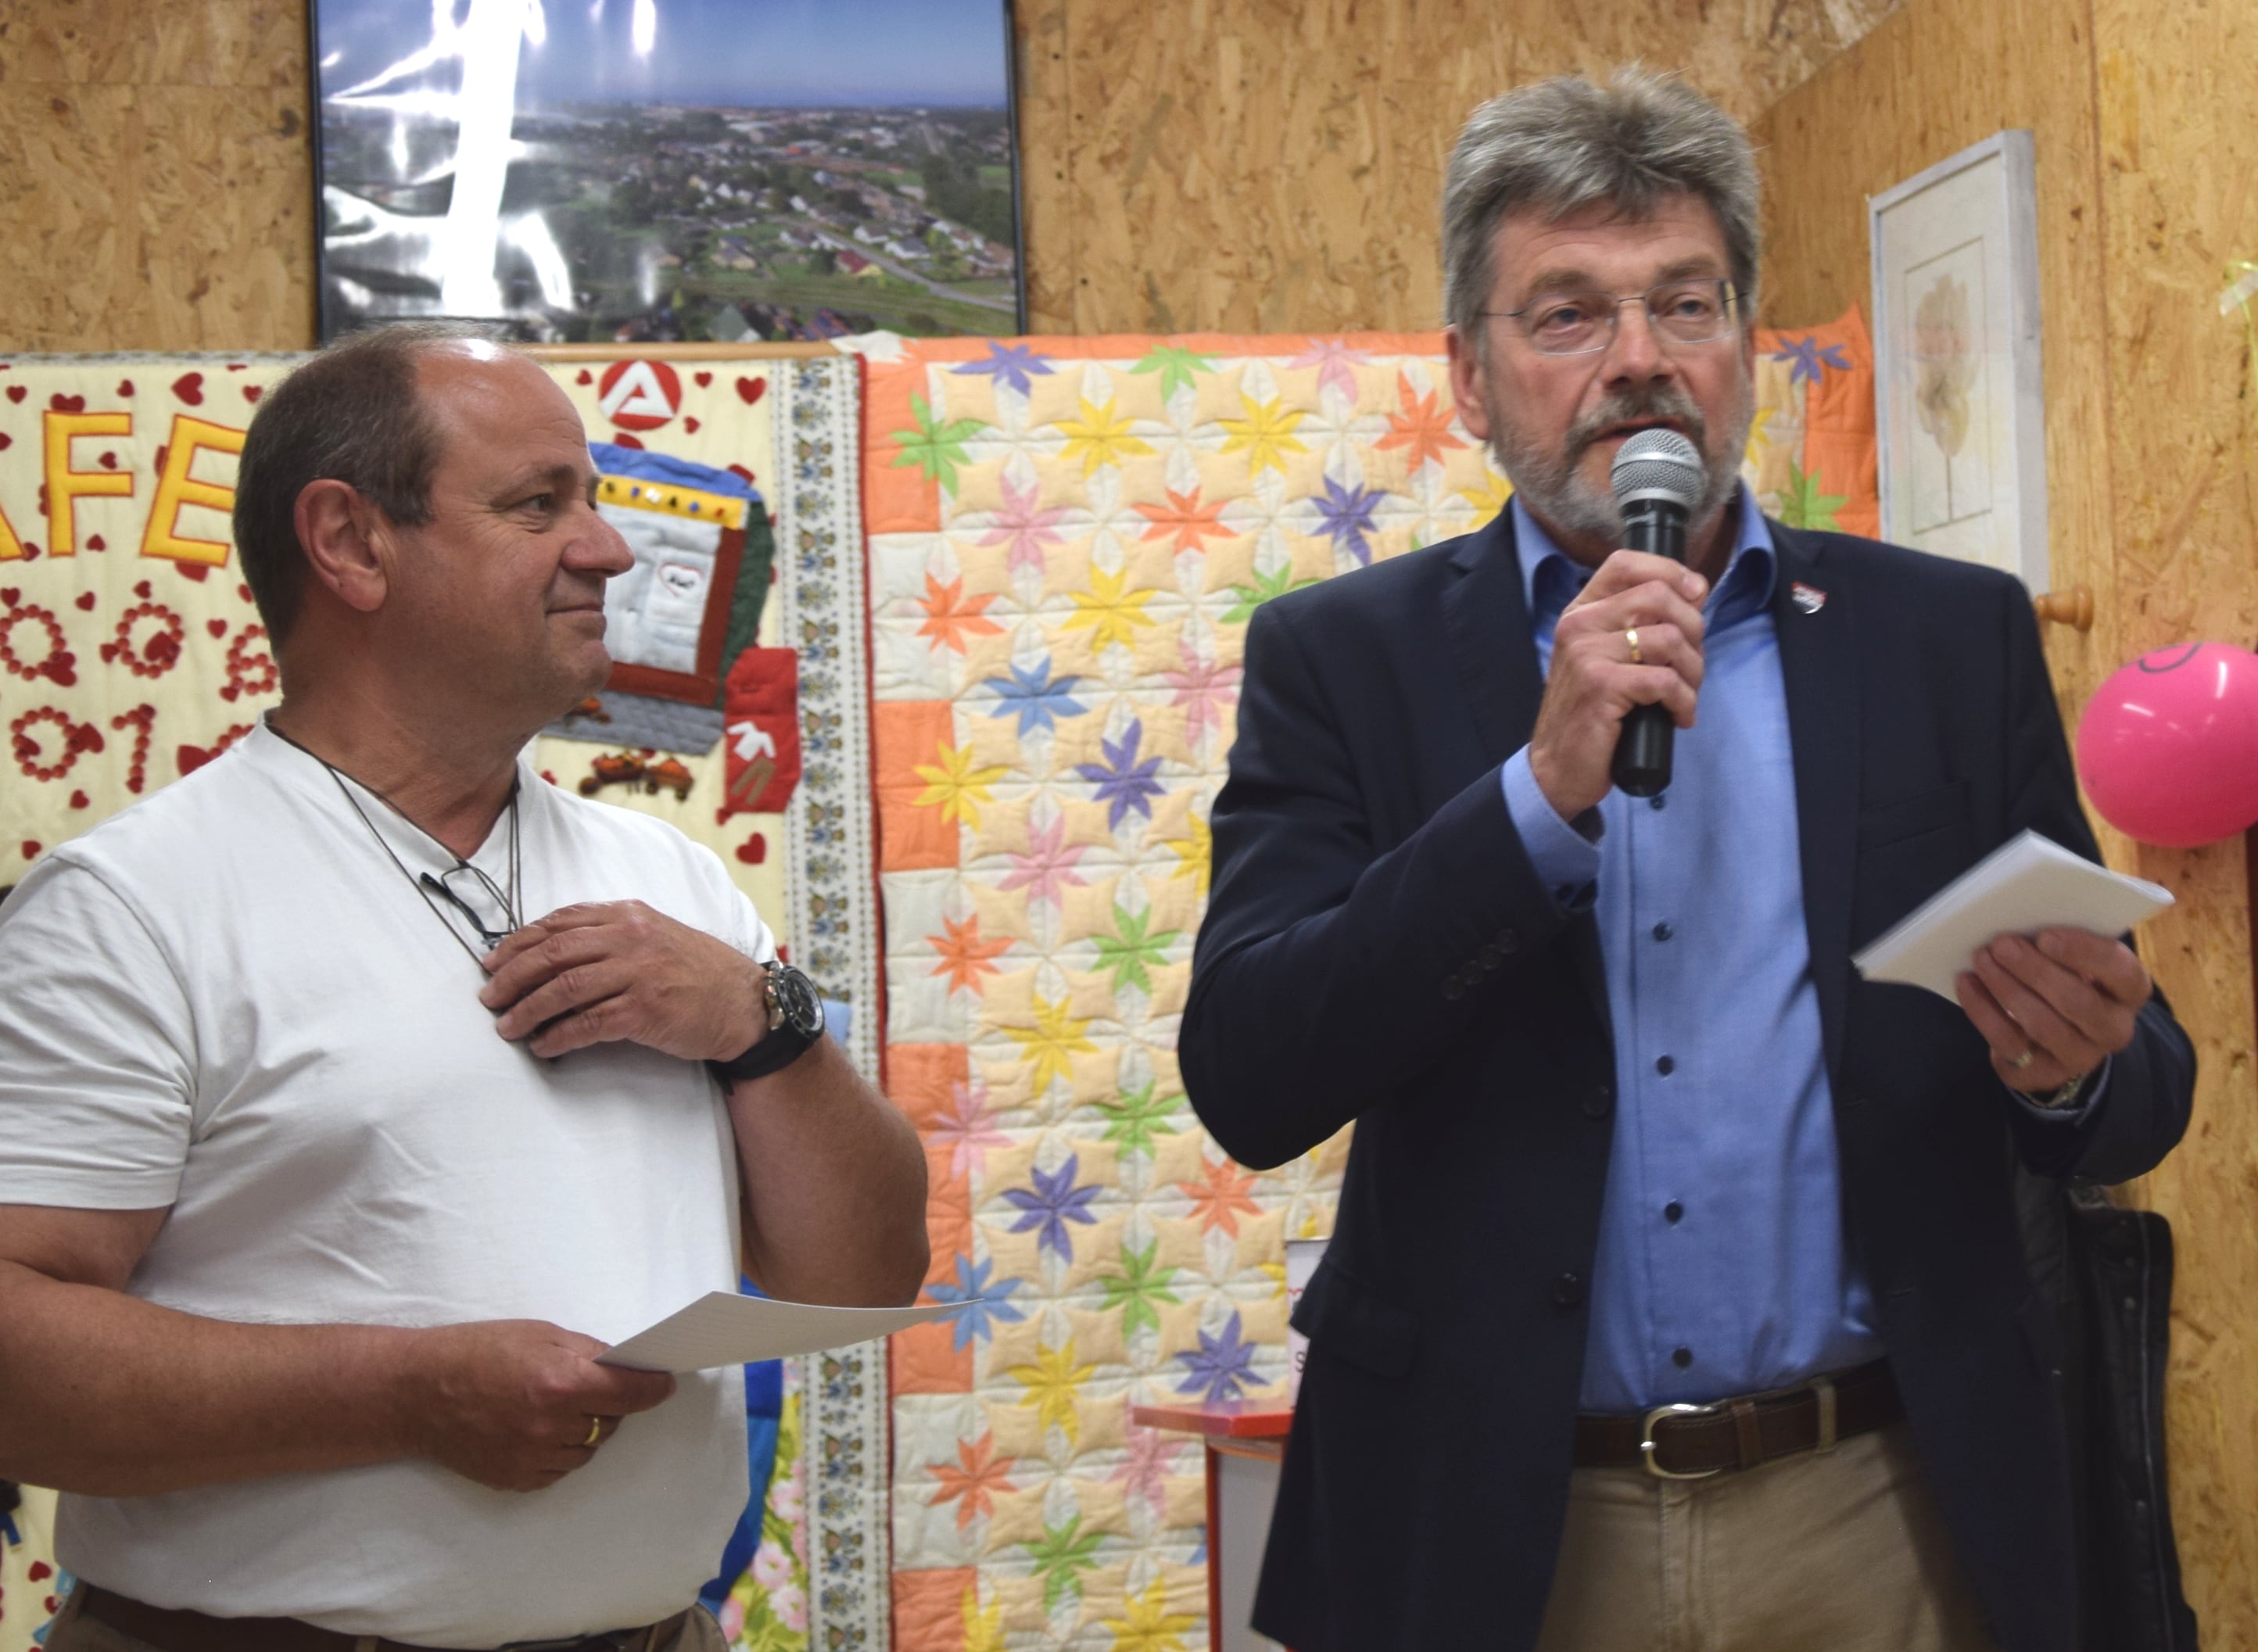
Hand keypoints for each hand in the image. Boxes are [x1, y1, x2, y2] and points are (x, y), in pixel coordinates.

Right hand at [405, 1319, 675, 1491]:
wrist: (418, 1393)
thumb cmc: (477, 1353)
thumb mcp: (538, 1335)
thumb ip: (587, 1352)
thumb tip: (626, 1367)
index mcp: (561, 1383)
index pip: (630, 1394)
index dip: (653, 1389)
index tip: (664, 1384)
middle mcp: (551, 1426)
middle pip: (611, 1422)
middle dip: (607, 1405)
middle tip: (580, 1387)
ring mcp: (533, 1457)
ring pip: (588, 1449)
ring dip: (583, 1430)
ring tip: (549, 1408)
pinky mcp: (516, 1479)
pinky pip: (559, 1469)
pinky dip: (558, 1452)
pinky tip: (532, 1430)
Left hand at [478, 901, 765, 1060]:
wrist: (745, 1003)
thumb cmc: (698, 972)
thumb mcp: (655, 935)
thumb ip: (611, 935)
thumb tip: (553, 954)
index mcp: (628, 915)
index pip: (559, 923)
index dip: (518, 943)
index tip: (493, 962)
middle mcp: (631, 938)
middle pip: (553, 953)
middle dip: (512, 977)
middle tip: (489, 997)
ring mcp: (638, 973)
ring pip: (563, 988)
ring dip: (527, 1010)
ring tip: (507, 1027)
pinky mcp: (645, 1010)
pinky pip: (588, 1023)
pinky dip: (559, 1036)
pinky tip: (544, 1045)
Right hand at [1527, 551, 1709, 818]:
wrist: (1557, 768)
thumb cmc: (1591, 714)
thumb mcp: (1606, 658)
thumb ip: (1637, 625)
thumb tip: (1694, 593)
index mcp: (1580, 612)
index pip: (1626, 563)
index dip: (1671, 571)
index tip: (1695, 596)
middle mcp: (1579, 625)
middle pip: (1659, 596)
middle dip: (1694, 630)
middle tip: (1691, 664)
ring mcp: (1587, 654)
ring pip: (1670, 638)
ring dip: (1694, 671)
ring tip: (1685, 695)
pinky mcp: (1601, 685)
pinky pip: (1666, 680)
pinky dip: (1684, 701)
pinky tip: (1678, 716)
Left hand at [1954, 927, 2151, 1092]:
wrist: (2056, 1041)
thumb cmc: (2066, 981)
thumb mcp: (2076, 961)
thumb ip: (2062, 944)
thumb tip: (2021, 923)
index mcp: (2129, 992)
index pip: (2121, 970)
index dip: (2084, 952)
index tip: (2045, 935)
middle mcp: (2113, 1029)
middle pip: (2078, 1002)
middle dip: (2035, 970)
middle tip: (2002, 944)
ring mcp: (2080, 1056)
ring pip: (2042, 1024)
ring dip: (2006, 987)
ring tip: (1982, 959)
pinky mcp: (2041, 1072)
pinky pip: (2008, 1042)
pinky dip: (1982, 1010)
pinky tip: (1966, 983)